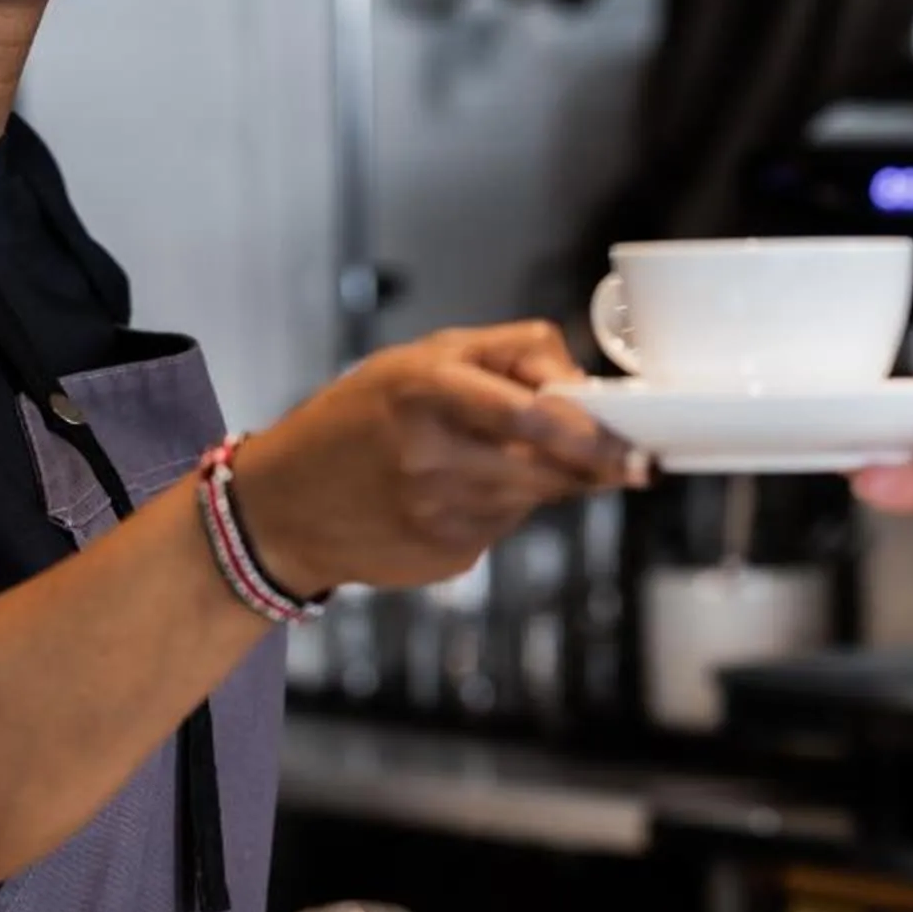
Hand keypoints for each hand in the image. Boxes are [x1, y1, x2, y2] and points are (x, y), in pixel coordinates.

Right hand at [229, 322, 638, 594]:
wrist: (281, 506)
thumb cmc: (356, 419)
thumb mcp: (419, 357)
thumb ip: (509, 354)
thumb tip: (582, 385)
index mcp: (425, 390)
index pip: (533, 415)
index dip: (592, 431)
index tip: (631, 440)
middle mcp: (430, 455)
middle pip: (549, 467)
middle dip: (593, 465)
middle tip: (625, 462)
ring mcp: (437, 514)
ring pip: (533, 499)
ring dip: (542, 483)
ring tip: (498, 462)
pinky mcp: (445, 557)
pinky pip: (503, 529)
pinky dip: (501, 511)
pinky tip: (457, 498)